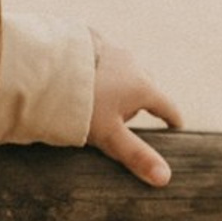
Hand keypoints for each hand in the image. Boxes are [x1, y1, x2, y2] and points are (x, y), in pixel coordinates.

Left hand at [87, 32, 182, 187]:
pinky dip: (101, 71)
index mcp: (142, 86)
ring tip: (100, 100)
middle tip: (125, 120)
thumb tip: (165, 178)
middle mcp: (132, 64)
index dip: (172, 119)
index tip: (175, 127)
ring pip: (124, 71)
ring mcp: (112, 50)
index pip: (166, 106)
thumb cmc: (81, 104)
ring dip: (120, 84)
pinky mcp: (90, 42)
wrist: (47, 68)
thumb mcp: (108, 134)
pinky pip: (103, 59)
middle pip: (146, 86)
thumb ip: (136, 155)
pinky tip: (86, 79)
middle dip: (141, 102)